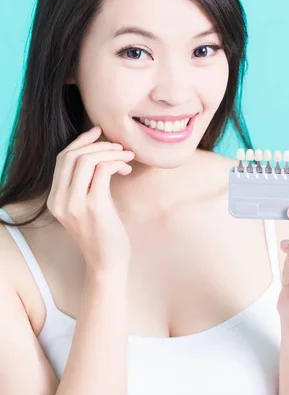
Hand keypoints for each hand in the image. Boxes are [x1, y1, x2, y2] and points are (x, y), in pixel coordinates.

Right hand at [46, 125, 135, 274]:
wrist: (107, 262)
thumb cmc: (103, 233)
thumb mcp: (87, 205)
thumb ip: (85, 183)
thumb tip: (100, 152)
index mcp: (55, 198)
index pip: (62, 158)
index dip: (80, 141)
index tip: (98, 132)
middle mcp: (60, 200)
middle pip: (72, 155)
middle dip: (97, 144)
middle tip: (119, 146)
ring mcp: (74, 203)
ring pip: (87, 159)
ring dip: (110, 152)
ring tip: (126, 156)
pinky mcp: (94, 206)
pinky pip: (102, 170)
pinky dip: (116, 162)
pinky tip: (127, 167)